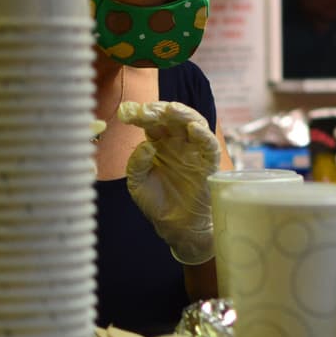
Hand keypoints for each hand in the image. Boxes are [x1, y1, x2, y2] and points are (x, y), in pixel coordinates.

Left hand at [120, 101, 220, 264]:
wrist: (175, 226)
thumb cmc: (157, 202)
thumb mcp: (137, 183)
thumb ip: (137, 163)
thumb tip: (147, 145)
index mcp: (158, 144)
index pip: (151, 122)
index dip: (139, 114)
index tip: (126, 112)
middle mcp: (177, 143)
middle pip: (172, 118)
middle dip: (159, 110)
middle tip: (146, 111)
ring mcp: (194, 152)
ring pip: (194, 123)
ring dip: (183, 114)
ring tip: (171, 110)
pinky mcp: (208, 164)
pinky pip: (209, 145)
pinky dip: (204, 135)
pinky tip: (192, 128)